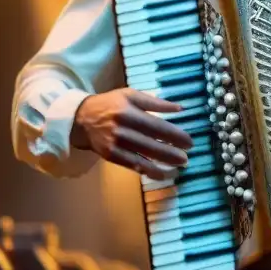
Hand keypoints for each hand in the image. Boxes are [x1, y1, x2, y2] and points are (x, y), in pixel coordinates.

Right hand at [70, 88, 193, 179]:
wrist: (81, 118)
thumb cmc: (110, 104)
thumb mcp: (130, 95)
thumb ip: (155, 102)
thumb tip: (180, 108)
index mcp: (128, 111)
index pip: (157, 126)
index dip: (174, 135)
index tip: (188, 142)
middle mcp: (122, 129)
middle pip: (152, 143)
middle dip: (171, 152)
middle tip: (187, 157)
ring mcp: (115, 144)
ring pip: (143, 156)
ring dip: (163, 162)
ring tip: (180, 165)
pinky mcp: (110, 155)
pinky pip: (132, 165)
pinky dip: (148, 171)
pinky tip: (161, 174)